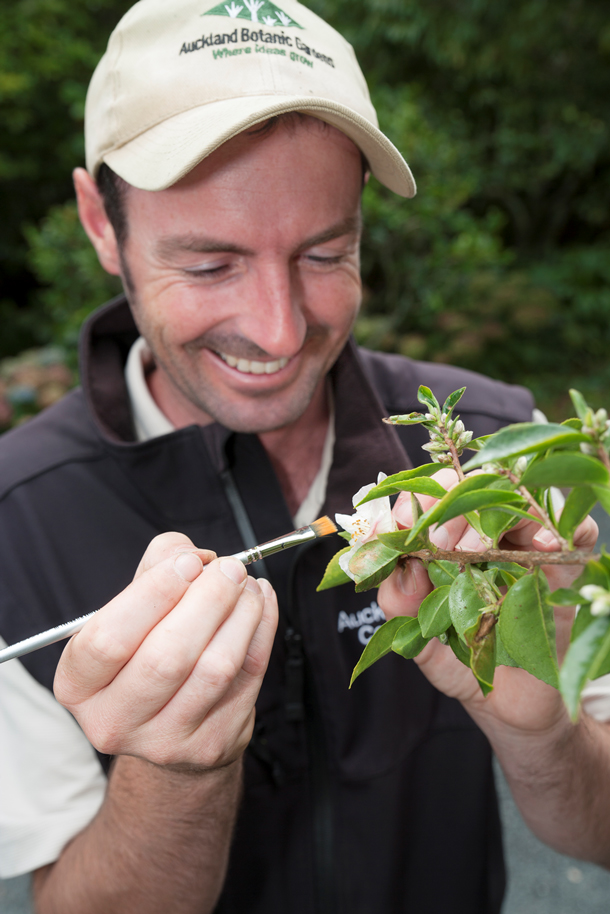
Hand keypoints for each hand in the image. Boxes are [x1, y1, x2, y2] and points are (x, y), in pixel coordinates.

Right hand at [54, 533, 277, 770]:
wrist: (171, 721)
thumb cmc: (147, 650)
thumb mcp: (133, 607)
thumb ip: (156, 566)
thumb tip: (194, 556)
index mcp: (79, 684)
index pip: (108, 639)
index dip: (154, 592)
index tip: (189, 562)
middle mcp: (113, 721)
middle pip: (166, 657)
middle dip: (208, 600)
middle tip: (229, 569)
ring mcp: (164, 742)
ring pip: (215, 669)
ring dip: (241, 614)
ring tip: (247, 585)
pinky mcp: (212, 746)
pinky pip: (248, 678)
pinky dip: (262, 631)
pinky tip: (261, 604)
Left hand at [378, 468, 598, 735]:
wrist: (509, 707)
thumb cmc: (461, 665)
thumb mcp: (420, 639)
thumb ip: (400, 602)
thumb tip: (398, 564)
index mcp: (442, 545)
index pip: (427, 501)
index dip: (411, 504)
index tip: (401, 526)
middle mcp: (482, 536)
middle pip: (471, 488)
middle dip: (451, 508)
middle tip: (443, 544)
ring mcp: (524, 546)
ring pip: (518, 499)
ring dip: (498, 513)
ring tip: (484, 548)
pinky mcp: (563, 564)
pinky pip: (574, 528)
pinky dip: (560, 527)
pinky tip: (544, 546)